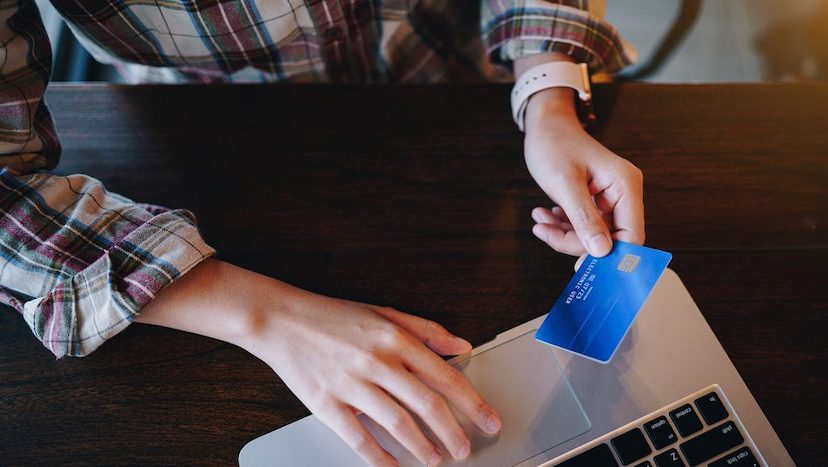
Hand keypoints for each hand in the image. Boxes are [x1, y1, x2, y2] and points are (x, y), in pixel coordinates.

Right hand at [242, 289, 501, 466]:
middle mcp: (378, 361)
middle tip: (465, 450)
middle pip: (428, 405)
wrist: (282, 320)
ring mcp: (352, 384)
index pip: (446, 377)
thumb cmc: (334, 317)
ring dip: (423, 448)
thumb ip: (427, 330)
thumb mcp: (386, 313)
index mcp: (396, 339)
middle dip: (454, 433)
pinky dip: (379, 458)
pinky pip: (359, 438)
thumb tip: (462, 345)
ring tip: (435, 460)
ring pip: (399, 424)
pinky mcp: (327, 403)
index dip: (473, 403)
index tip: (489, 420)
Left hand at [523, 87, 644, 256]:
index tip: (581, 265)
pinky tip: (544, 215)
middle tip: (546, 233)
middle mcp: (622, 193)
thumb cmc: (554, 145)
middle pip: (610, 239)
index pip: (632, 234)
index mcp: (626, 185)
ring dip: (564, 234)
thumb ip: (584, 218)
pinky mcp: (594, 202)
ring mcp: (608, 199)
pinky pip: (582, 225)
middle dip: (576, 242)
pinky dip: (562, 225)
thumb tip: (601, 252)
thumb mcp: (565, 184)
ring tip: (540, 222)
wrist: (545, 126)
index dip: (610, 255)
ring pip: (592, 235)